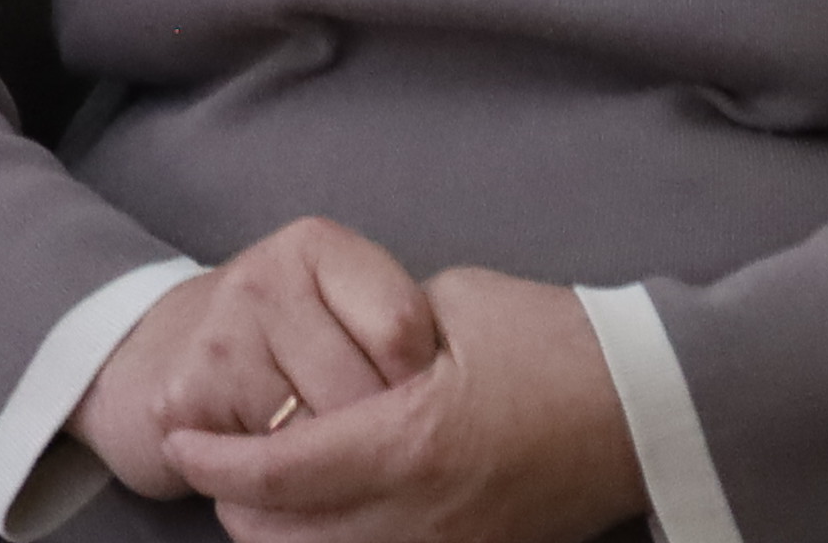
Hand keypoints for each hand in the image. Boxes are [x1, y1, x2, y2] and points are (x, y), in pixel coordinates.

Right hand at [75, 220, 436, 506]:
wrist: (148, 360)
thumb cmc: (272, 342)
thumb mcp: (333, 307)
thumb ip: (387, 325)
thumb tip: (465, 384)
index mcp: (317, 246)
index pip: (403, 328)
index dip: (422, 384)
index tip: (419, 403)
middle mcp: (265, 276)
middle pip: (364, 392)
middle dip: (382, 437)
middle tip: (379, 452)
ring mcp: (221, 334)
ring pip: (320, 437)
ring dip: (335, 469)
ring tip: (330, 461)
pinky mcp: (187, 396)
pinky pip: (270, 468)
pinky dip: (288, 488)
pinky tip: (283, 474)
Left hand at [168, 264, 641, 542]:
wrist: (651, 408)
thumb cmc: (558, 341)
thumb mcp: (450, 307)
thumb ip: (372, 336)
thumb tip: (321, 354)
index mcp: (410, 444)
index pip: (277, 470)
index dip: (212, 456)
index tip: (176, 434)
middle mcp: (419, 517)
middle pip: (280, 535)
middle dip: (235, 495)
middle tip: (215, 449)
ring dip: (276, 526)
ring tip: (262, 477)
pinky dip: (329, 541)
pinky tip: (325, 503)